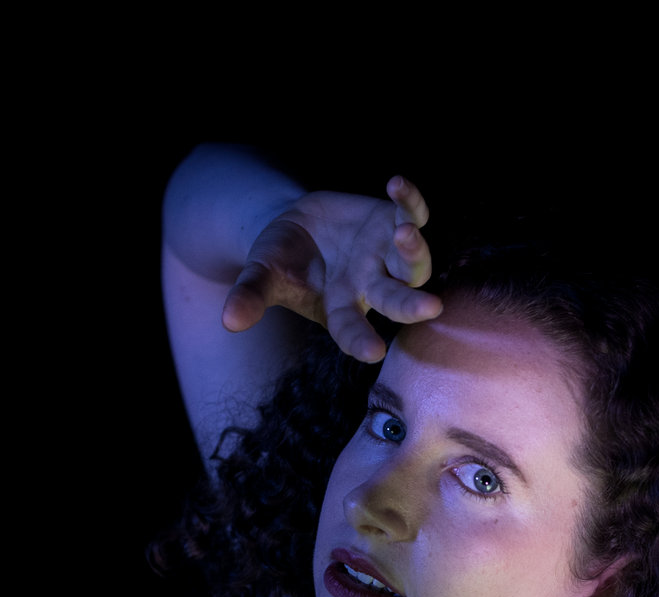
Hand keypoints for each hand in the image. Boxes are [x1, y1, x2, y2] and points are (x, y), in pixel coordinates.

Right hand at [221, 176, 442, 361]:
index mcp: (341, 307)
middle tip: (430, 308)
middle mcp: (370, 286)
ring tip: (404, 234)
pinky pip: (410, 212)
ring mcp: (386, 255)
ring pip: (413, 260)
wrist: (297, 227)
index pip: (353, 329)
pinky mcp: (391, 221)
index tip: (374, 352)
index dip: (362, 340)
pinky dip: (409, 201)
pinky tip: (396, 183)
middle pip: (395, 298)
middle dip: (411, 304)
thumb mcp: (259, 276)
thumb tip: (228, 321)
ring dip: (414, 250)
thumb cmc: (280, 260)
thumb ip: (250, 297)